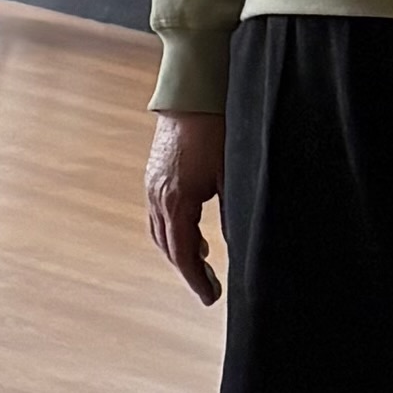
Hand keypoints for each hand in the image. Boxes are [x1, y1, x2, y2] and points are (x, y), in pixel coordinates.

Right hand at [146, 109, 225, 308]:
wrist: (191, 94)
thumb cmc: (215, 130)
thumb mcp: (231, 174)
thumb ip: (233, 211)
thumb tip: (240, 244)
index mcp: (177, 201)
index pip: (182, 254)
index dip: (196, 279)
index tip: (211, 298)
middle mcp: (158, 198)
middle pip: (168, 248)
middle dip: (188, 270)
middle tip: (210, 287)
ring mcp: (152, 186)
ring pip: (160, 233)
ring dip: (179, 252)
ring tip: (201, 263)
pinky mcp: (154, 176)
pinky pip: (159, 215)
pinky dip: (173, 232)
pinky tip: (191, 232)